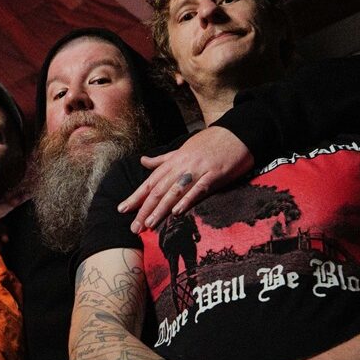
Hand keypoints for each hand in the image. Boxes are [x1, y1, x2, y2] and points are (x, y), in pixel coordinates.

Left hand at [118, 127, 251, 232]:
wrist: (238, 132)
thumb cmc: (210, 142)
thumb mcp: (183, 149)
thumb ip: (162, 160)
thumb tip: (143, 161)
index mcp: (174, 161)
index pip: (151, 182)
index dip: (136, 196)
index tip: (122, 210)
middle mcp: (182, 166)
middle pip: (159, 190)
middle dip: (145, 209)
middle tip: (134, 227)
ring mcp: (198, 170)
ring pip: (175, 191)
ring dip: (161, 209)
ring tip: (149, 224)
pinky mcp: (215, 174)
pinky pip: (199, 188)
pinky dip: (187, 200)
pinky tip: (177, 212)